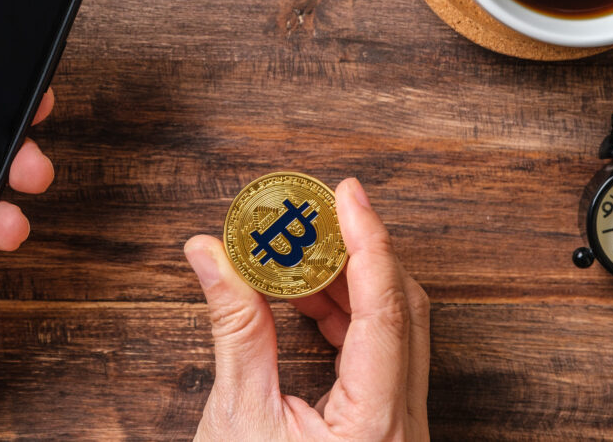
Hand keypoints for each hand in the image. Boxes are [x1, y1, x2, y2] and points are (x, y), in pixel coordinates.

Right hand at [184, 178, 429, 440]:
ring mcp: (400, 425)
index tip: (346, 195)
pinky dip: (347, 315)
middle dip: (359, 253)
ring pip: (397, 328)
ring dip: (350, 282)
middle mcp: (403, 424)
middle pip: (403, 311)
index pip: (384, 313)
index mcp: (375, 425)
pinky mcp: (384, 423)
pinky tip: (306, 298)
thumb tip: (208, 253)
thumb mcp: (237, 414)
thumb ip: (233, 327)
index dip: (368, 243)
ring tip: (298, 252)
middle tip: (317, 211)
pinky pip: (382, 351)